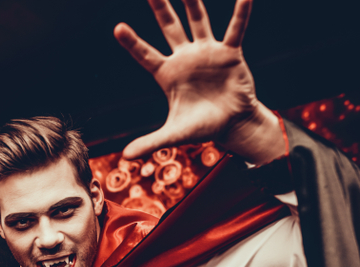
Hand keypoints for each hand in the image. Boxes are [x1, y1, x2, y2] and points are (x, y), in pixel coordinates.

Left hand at [116, 0, 284, 164]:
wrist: (232, 126)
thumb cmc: (201, 128)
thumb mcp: (174, 135)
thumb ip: (150, 142)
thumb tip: (125, 157)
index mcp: (167, 75)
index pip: (145, 55)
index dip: (132, 43)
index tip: (118, 28)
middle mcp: (185, 58)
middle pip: (169, 27)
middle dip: (160, 8)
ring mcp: (207, 53)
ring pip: (198, 20)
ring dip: (192, 2)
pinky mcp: (229, 53)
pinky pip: (235, 29)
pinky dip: (241, 13)